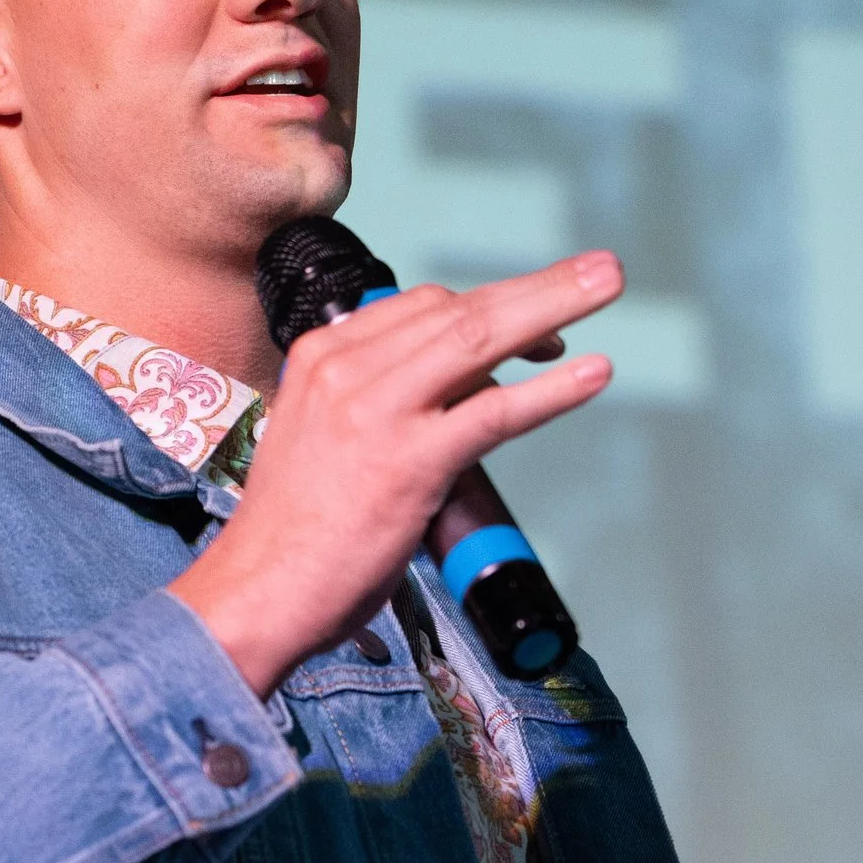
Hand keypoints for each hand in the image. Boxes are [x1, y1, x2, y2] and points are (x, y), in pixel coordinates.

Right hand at [171, 255, 622, 694]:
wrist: (255, 592)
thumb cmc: (293, 531)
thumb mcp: (320, 438)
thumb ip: (375, 404)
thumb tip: (456, 395)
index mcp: (322, 355)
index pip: (422, 306)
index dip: (490, 308)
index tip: (538, 327)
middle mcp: (347, 369)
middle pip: (460, 308)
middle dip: (538, 287)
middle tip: (600, 269)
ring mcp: (378, 412)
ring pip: (480, 339)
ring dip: (554, 308)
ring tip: (607, 286)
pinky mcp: (409, 461)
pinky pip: (494, 412)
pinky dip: (550, 392)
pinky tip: (592, 375)